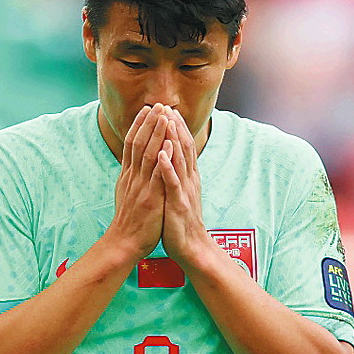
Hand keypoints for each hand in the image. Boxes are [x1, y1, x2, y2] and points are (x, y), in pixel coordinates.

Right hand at [110, 104, 173, 259]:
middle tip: (158, 104)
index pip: (131, 144)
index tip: (148, 109)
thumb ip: (132, 177)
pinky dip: (162, 157)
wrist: (124, 243)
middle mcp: (132, 177)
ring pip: (148, 154)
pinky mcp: (150, 198)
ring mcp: (141, 186)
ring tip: (164, 115)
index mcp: (128, 176)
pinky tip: (168, 143)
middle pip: (139, 143)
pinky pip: (156, 174)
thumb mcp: (127, 194)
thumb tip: (133, 164)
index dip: (139, 125)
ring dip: (156, 133)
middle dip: (149, 122)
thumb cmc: (129, 221)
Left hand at [158, 109, 206, 264]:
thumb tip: (172, 160)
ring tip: (167, 121)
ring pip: (180, 160)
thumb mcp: (179, 193)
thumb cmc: (181, 221)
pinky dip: (168, 167)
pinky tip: (162, 154)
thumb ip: (177, 176)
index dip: (177, 128)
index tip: (169, 110)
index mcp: (187, 177)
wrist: (191, 247)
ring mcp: (184, 191)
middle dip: (175, 126)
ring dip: (173, 139)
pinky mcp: (178, 204)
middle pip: (183, 148)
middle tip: (168, 106)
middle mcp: (188, 180)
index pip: (184, 147)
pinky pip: (172, 183)